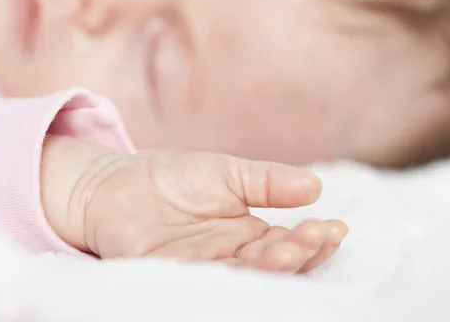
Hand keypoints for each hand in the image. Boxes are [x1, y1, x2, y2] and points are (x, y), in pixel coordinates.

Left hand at [46, 137, 347, 272]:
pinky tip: (248, 262)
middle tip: (320, 236)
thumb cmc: (170, 178)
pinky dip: (225, 272)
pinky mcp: (167, 271)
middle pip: (272, 265)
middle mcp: (228, 257)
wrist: (113, 182)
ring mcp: (199, 267)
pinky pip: (199, 276)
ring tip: (292, 248)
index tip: (336, 226)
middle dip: (300, 253)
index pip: (288, 243)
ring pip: (243, 275)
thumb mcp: (227, 173)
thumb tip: (316, 186)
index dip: (313, 239)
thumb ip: (267, 182)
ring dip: (271, 266)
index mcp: (246, 235)